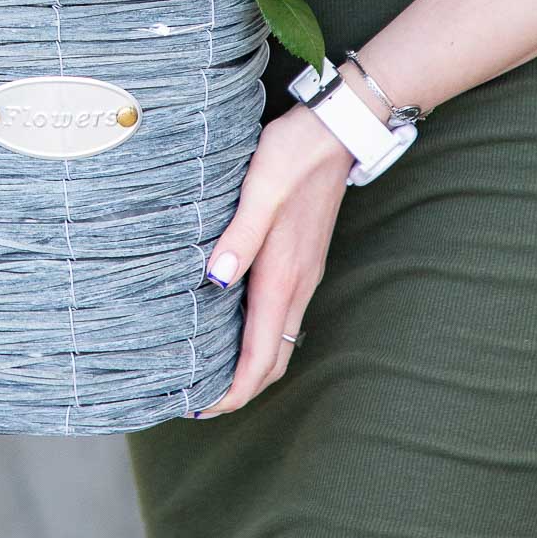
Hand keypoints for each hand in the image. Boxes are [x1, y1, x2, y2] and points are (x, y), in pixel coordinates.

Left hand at [193, 102, 351, 416]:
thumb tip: (214, 279)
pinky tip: (234, 321)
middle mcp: (297, 284)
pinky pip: (283, 315)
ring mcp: (304, 273)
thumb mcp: (261, 187)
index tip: (201, 406)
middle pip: (274, 359)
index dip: (233, 390)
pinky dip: (261, 335)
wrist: (338, 131)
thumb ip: (239, 234)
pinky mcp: (303, 259)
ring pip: (280, 339)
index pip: (262, 356)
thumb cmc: (295, 154)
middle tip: (198, 397)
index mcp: (283, 275)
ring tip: (210, 367)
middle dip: (240, 388)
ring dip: (250, 363)